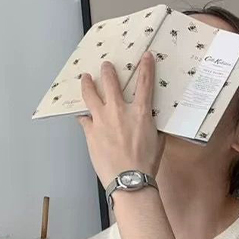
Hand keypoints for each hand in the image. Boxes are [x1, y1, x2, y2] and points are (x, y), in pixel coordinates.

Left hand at [78, 52, 165, 185]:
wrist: (129, 180)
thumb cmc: (146, 165)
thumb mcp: (157, 142)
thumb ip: (153, 127)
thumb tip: (150, 121)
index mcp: (139, 113)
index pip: (144, 84)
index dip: (146, 68)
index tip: (146, 57)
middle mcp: (119, 111)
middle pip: (111, 82)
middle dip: (108, 71)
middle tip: (106, 66)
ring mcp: (102, 120)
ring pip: (90, 94)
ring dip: (88, 83)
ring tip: (86, 78)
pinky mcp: (90, 132)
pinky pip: (83, 118)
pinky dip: (82, 114)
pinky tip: (80, 112)